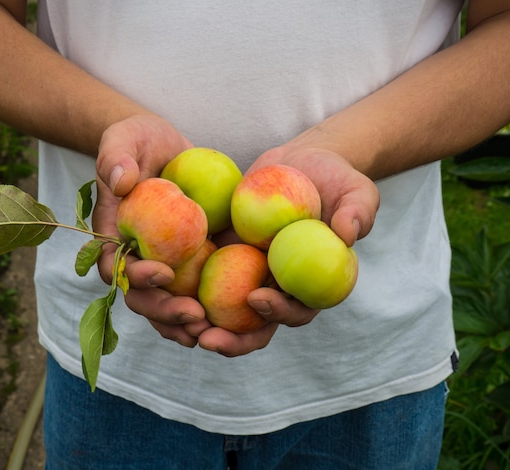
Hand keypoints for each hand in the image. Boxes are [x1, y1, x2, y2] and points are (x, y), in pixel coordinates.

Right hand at [93, 114, 205, 346]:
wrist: (163, 147)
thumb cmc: (138, 141)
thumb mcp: (125, 138)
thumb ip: (117, 156)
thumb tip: (120, 181)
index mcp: (114, 236)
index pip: (116, 267)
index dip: (136, 277)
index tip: (164, 271)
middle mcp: (135, 258)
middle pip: (142, 297)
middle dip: (165, 311)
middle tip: (194, 315)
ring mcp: (162, 265)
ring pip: (166, 305)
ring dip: (184, 323)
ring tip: (210, 331)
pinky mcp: (189, 263)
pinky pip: (193, 293)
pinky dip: (206, 311)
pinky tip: (227, 322)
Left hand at [187, 145, 379, 355]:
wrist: (298, 163)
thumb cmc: (334, 179)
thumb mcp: (355, 189)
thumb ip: (358, 212)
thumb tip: (348, 235)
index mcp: (310, 285)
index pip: (297, 311)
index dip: (279, 313)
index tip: (256, 298)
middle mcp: (278, 288)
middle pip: (255, 326)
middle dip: (232, 339)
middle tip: (205, 338)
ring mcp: (248, 276)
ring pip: (223, 312)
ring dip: (201, 323)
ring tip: (177, 322)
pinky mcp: (224, 259)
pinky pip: (201, 277)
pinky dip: (184, 288)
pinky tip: (160, 285)